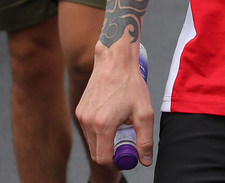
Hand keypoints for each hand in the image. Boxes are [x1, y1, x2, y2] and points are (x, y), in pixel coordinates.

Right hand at [77, 45, 155, 167]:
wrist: (115, 60)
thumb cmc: (130, 84)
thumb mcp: (144, 113)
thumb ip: (145, 140)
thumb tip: (145, 160)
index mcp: (102, 125)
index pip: (103, 159)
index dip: (116, 163)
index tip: (126, 157)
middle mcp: (87, 122)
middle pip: (96, 152)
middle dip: (111, 154)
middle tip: (125, 144)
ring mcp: (81, 115)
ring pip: (92, 141)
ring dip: (105, 141)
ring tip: (120, 127)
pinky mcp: (80, 109)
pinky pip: (88, 129)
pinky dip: (99, 130)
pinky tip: (111, 117)